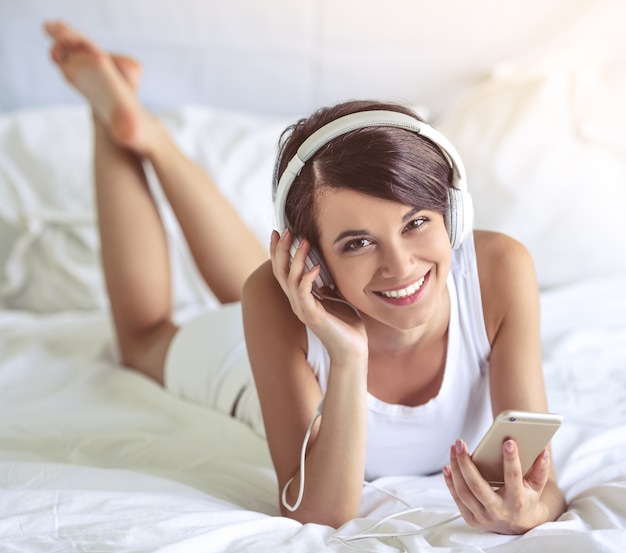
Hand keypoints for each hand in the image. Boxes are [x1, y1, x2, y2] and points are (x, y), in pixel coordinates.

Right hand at [270, 230, 367, 365]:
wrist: (353, 351)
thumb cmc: (347, 325)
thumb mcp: (336, 298)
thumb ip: (326, 284)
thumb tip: (323, 266)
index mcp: (300, 297)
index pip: (283, 270)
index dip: (278, 251)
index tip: (280, 231)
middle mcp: (297, 303)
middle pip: (280, 272)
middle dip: (282, 249)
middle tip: (286, 230)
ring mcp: (302, 310)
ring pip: (290, 280)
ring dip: (296, 259)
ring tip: (304, 242)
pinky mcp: (312, 317)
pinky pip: (304, 293)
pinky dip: (308, 278)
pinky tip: (316, 267)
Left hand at [443, 439, 551, 533]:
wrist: (518, 527)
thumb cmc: (526, 500)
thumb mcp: (535, 487)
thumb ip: (540, 470)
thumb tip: (543, 452)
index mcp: (517, 501)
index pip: (513, 478)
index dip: (511, 460)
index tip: (508, 441)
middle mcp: (499, 511)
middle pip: (477, 485)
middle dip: (466, 462)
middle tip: (460, 443)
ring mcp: (483, 517)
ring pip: (463, 491)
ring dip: (455, 468)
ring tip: (454, 449)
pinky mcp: (471, 519)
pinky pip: (457, 498)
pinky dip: (450, 481)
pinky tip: (448, 465)